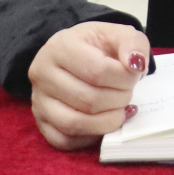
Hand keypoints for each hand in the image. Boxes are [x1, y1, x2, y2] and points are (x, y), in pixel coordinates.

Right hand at [28, 21, 150, 150]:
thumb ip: (133, 43)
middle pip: (88, 100)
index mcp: (61, 46)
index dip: (125, 79)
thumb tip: (136, 65)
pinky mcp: (40, 123)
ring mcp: (38, 101)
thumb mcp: (117, 33)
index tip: (136, 76)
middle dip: (119, 100)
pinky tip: (105, 123)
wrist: (74, 55)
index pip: (97, 71)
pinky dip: (90, 137)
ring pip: (74, 123)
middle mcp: (42, 73)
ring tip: (121, 109)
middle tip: (129, 92)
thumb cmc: (96, 45)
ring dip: (107, 122)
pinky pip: (64, 141)